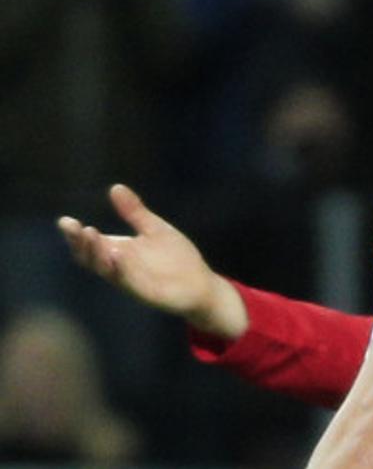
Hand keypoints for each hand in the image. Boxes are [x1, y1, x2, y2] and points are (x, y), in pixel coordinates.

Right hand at [58, 184, 248, 339]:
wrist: (202, 284)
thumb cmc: (176, 258)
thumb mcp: (154, 229)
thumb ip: (134, 211)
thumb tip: (115, 187)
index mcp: (118, 251)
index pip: (90, 244)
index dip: (75, 234)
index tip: (65, 221)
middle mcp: (119, 267)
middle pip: (90, 258)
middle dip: (80, 243)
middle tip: (74, 227)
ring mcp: (131, 280)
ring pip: (106, 269)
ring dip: (97, 253)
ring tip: (92, 234)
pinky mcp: (146, 291)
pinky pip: (129, 281)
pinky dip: (121, 268)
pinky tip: (117, 254)